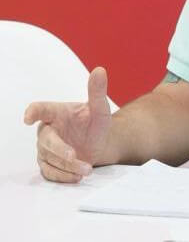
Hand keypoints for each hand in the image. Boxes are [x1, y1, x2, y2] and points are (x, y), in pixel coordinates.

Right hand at [23, 67, 113, 182]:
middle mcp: (47, 130)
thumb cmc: (95, 123)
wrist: (100, 144)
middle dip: (60, 149)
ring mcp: (46, 149)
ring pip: (50, 159)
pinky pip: (51, 172)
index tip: (29, 117)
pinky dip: (64, 176)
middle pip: (46, 140)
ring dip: (68, 166)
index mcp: (56, 113)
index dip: (33, 112)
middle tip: (74, 155)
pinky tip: (78, 176)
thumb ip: (97, 91)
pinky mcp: (49, 164)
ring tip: (87, 168)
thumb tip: (100, 70)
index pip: (40, 109)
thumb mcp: (100, 108)